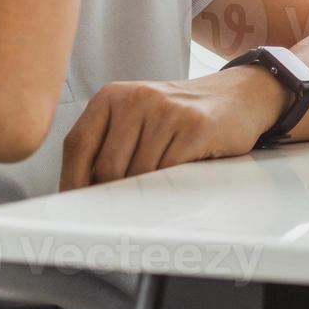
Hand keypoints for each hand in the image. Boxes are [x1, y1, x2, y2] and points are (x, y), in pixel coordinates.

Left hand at [59, 66, 291, 190]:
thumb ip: (108, 145)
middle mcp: (135, 98)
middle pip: (106, 166)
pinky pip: (168, 172)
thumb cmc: (179, 115)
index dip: (73, 181)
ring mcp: (166, 111)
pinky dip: (167, 188)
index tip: (75, 206)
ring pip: (138, 174)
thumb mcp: (137, 118)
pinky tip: (174, 184)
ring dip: (143, 194)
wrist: (235, 97)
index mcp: (112, 96)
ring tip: (152, 195)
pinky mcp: (194, 127)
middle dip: (111, 195)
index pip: (78, 144)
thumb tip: (81, 192)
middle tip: (118, 212)